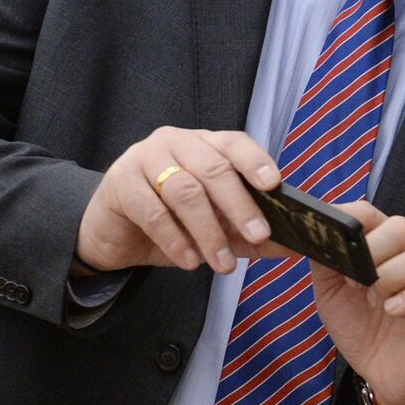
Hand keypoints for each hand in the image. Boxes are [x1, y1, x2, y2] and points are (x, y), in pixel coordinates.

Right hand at [75, 127, 285, 273]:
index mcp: (203, 143)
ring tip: (222, 263)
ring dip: (209, 231)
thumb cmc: (169, 222)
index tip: (275, 185)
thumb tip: (291, 246)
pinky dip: (176, 240)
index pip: (234, 143)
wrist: (113, 234)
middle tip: (259, 235)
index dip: (255, 161)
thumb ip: (247, 233)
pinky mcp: (120, 182)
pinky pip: (153, 211)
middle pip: (213, 168)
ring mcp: (145, 158)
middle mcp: (175, 141)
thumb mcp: (213, 227)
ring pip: (185, 191)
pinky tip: (190, 261)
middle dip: (240, 205)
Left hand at [311, 202, 404, 404]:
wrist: (384, 374)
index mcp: (385, 246)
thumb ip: (325, 262)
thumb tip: (314, 236)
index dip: (351, 218)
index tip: (331, 233)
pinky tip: (391, 311)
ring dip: (390, 276)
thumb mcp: (331, 293)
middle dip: (373, 249)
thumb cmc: (362, 328)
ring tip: (373, 299)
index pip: (372, 213)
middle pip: (403, 227)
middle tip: (354, 279)